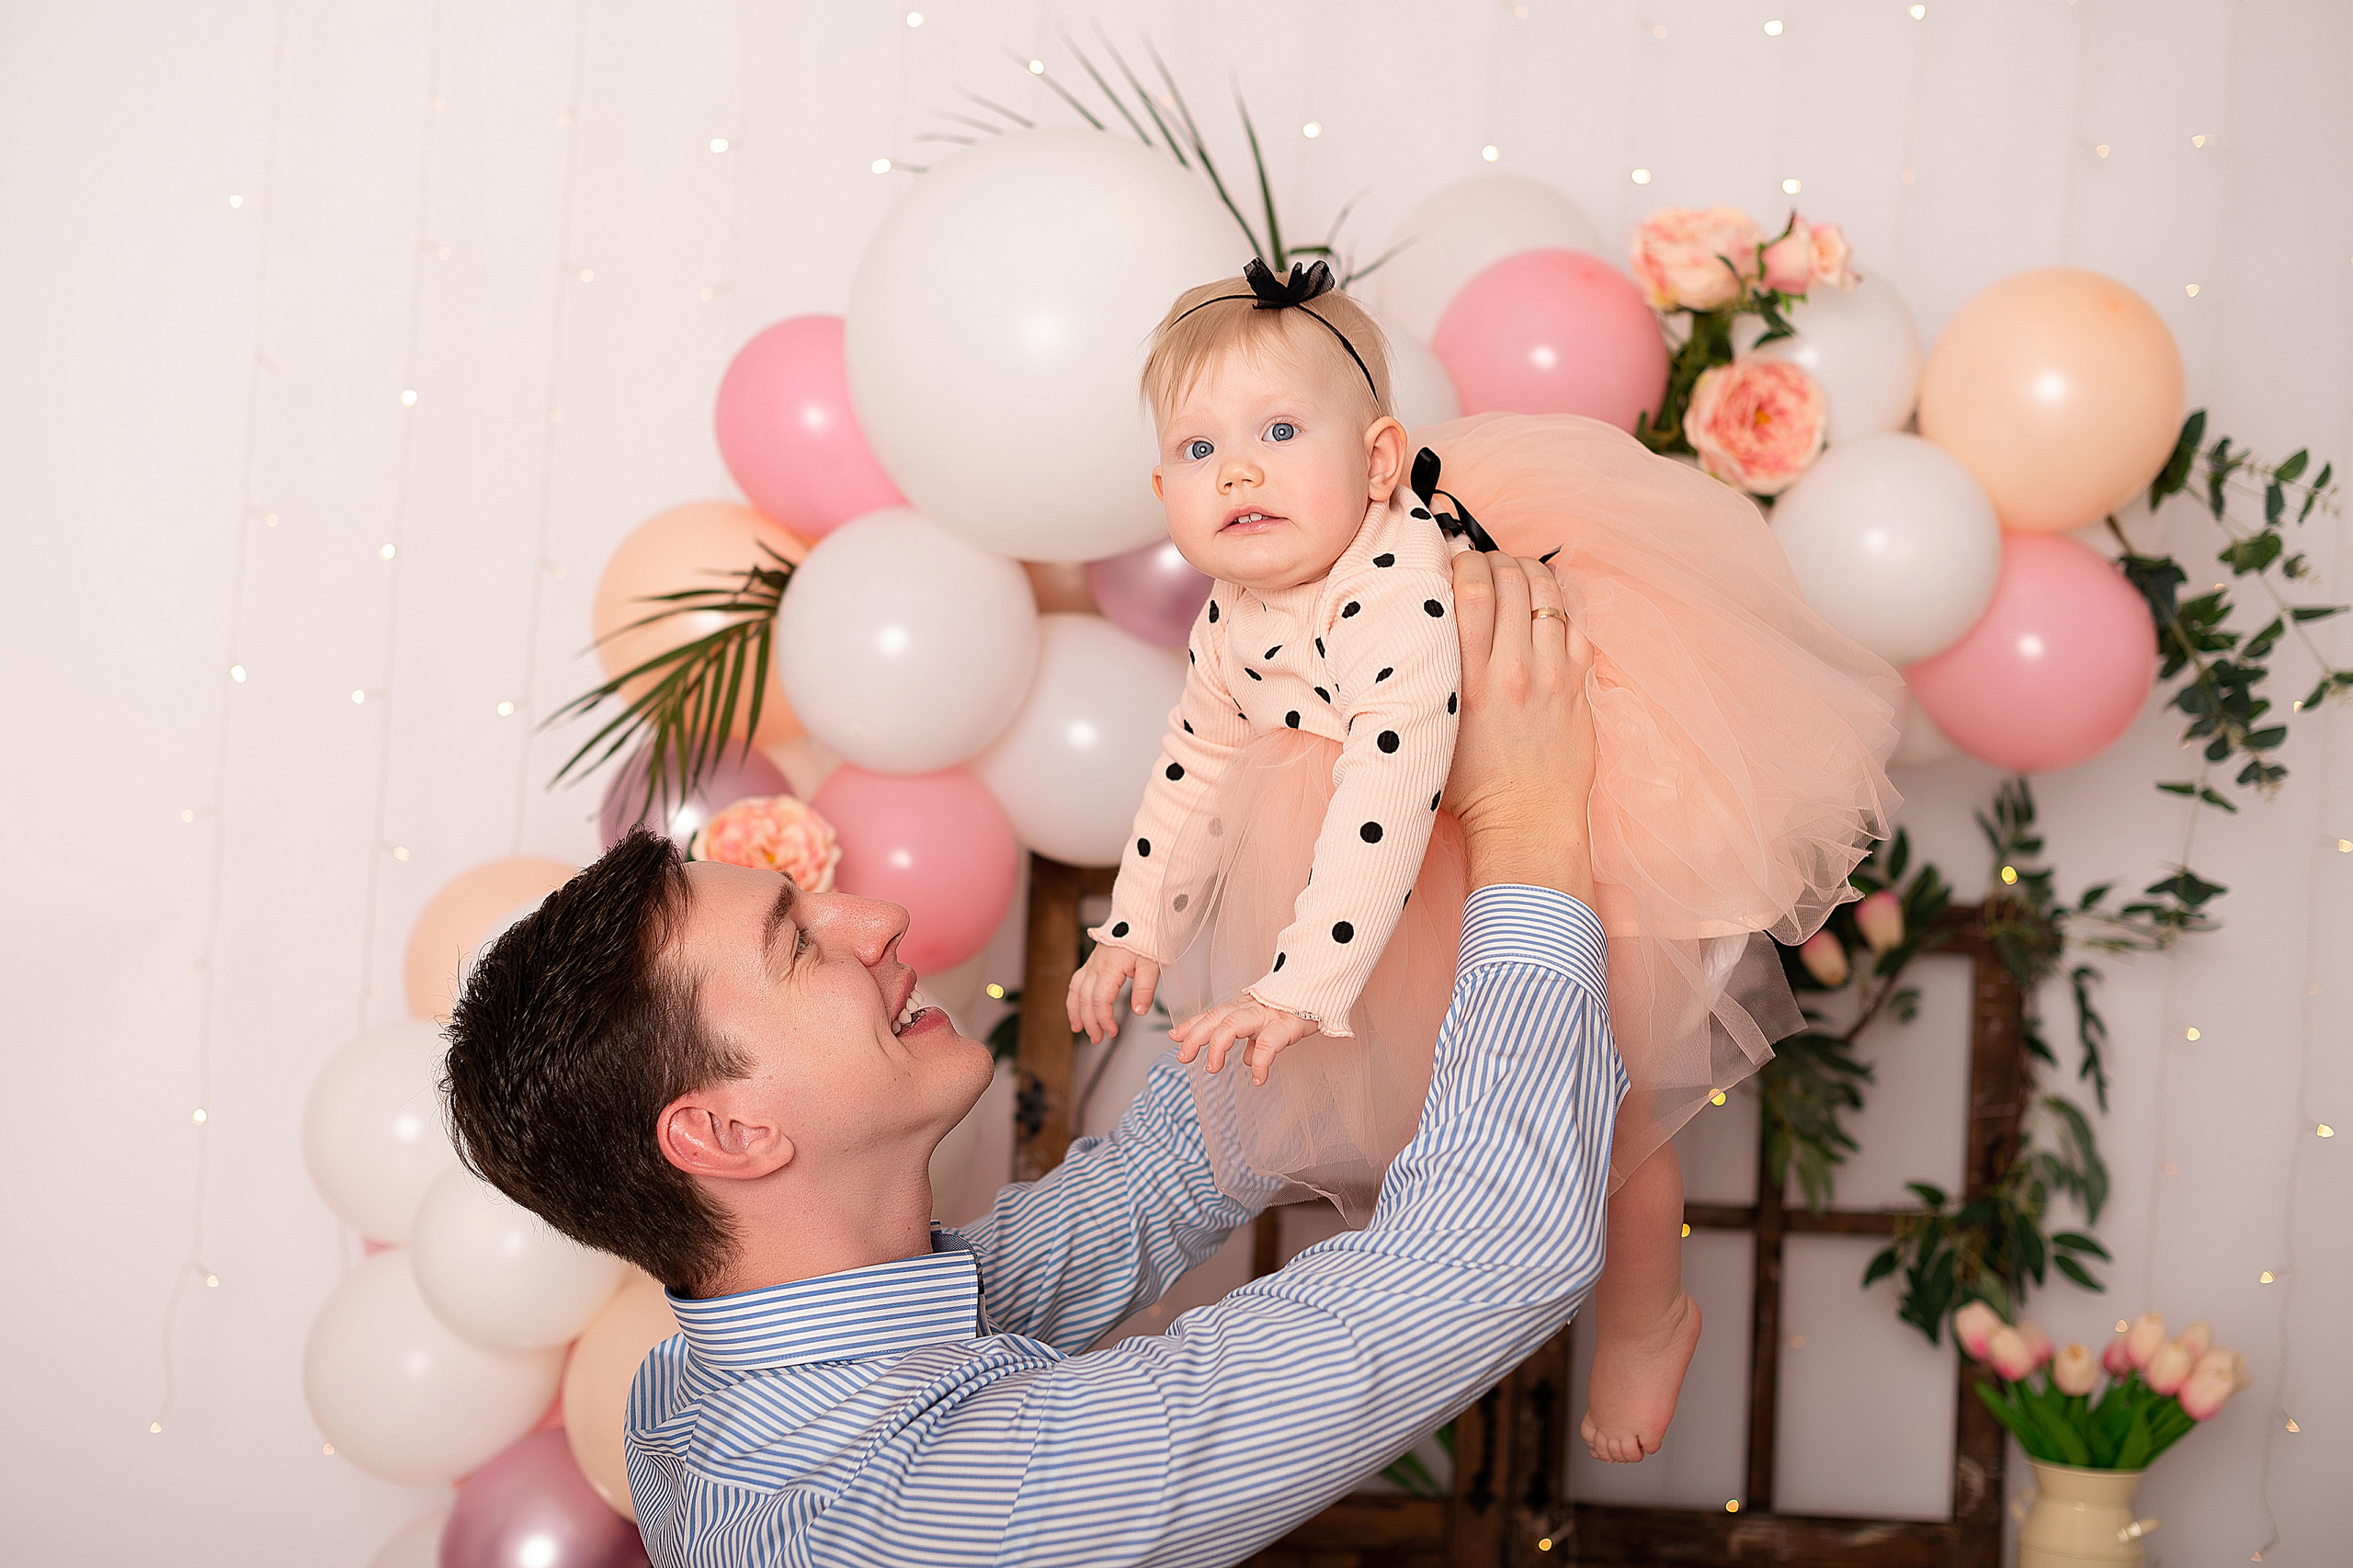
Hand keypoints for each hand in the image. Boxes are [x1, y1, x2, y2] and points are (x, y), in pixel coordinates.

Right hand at [1066, 942, 1159, 1045]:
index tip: (1113, 1032)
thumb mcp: (1152, 964)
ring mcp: (1092, 962)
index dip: (1104, 1019)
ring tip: (1078, 1028)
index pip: (1099, 1000)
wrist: (1140, 916)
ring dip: (1075, 1011)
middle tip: (1098, 1038)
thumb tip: (1139, 1011)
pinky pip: (1077, 981)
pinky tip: (1077, 1008)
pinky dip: (1074, 997)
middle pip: (1085, 999)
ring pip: (1075, 989)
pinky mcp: (1093, 961)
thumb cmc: (1147, 938)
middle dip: (1090, 1021)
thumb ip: (1144, 989)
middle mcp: (1096, 965)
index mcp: (1110, 967)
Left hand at [1168, 1000, 1321, 1084]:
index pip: (1213, 1014)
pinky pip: (1267, 1044)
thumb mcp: (1270, 1024)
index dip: (1192, 1025)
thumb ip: (1253, 1040)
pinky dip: (1259, 1063)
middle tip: (1182, 1056)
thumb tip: (1243, 1060)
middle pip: (1215, 1017)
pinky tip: (1257, 1079)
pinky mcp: (1288, 1024)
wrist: (1327, 990)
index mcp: (1246, 1007)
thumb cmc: (1298, 1008)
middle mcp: (1252, 1008)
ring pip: (1232, 1025)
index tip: (1174, 1037)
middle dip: (1195, 1036)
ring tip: (1212, 1069)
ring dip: (1217, 1047)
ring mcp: (1268, 1015)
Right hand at [1446, 551, 1598, 901]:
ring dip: (1529, 574)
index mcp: (1468, 680)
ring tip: (1517, 576)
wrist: (1526, 823)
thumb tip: (1415, 636)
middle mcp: (1513, 669)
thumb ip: (1428, 682)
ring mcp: (1552, 675)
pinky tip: (1544, 612)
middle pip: (1510, 581)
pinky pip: (1575, 625)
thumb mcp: (1432, 730)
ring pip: (1547, 594)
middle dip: (1495, 560)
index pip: (1470, 592)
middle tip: (1485, 566)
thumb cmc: (1470, 788)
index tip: (1455, 563)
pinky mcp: (1578, 686)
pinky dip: (1558, 608)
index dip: (1463, 563)